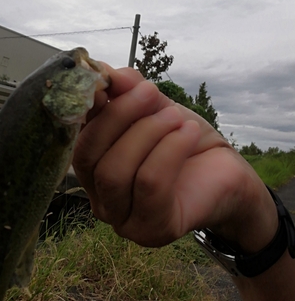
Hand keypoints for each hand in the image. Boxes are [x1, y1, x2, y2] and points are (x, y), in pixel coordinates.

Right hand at [73, 65, 277, 251]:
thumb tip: (103, 71)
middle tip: (150, 91)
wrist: (225, 172)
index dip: (88, 107)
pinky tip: (188, 133)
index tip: (110, 78)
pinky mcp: (151, 229)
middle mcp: (99, 197)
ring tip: (176, 116)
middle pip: (87, 156)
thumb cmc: (183, 140)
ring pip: (114, 172)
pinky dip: (169, 150)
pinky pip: (149, 183)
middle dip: (119, 116)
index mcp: (94, 166)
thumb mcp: (154, 107)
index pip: (75, 138)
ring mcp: (122, 219)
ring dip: (147, 133)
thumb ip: (127, 91)